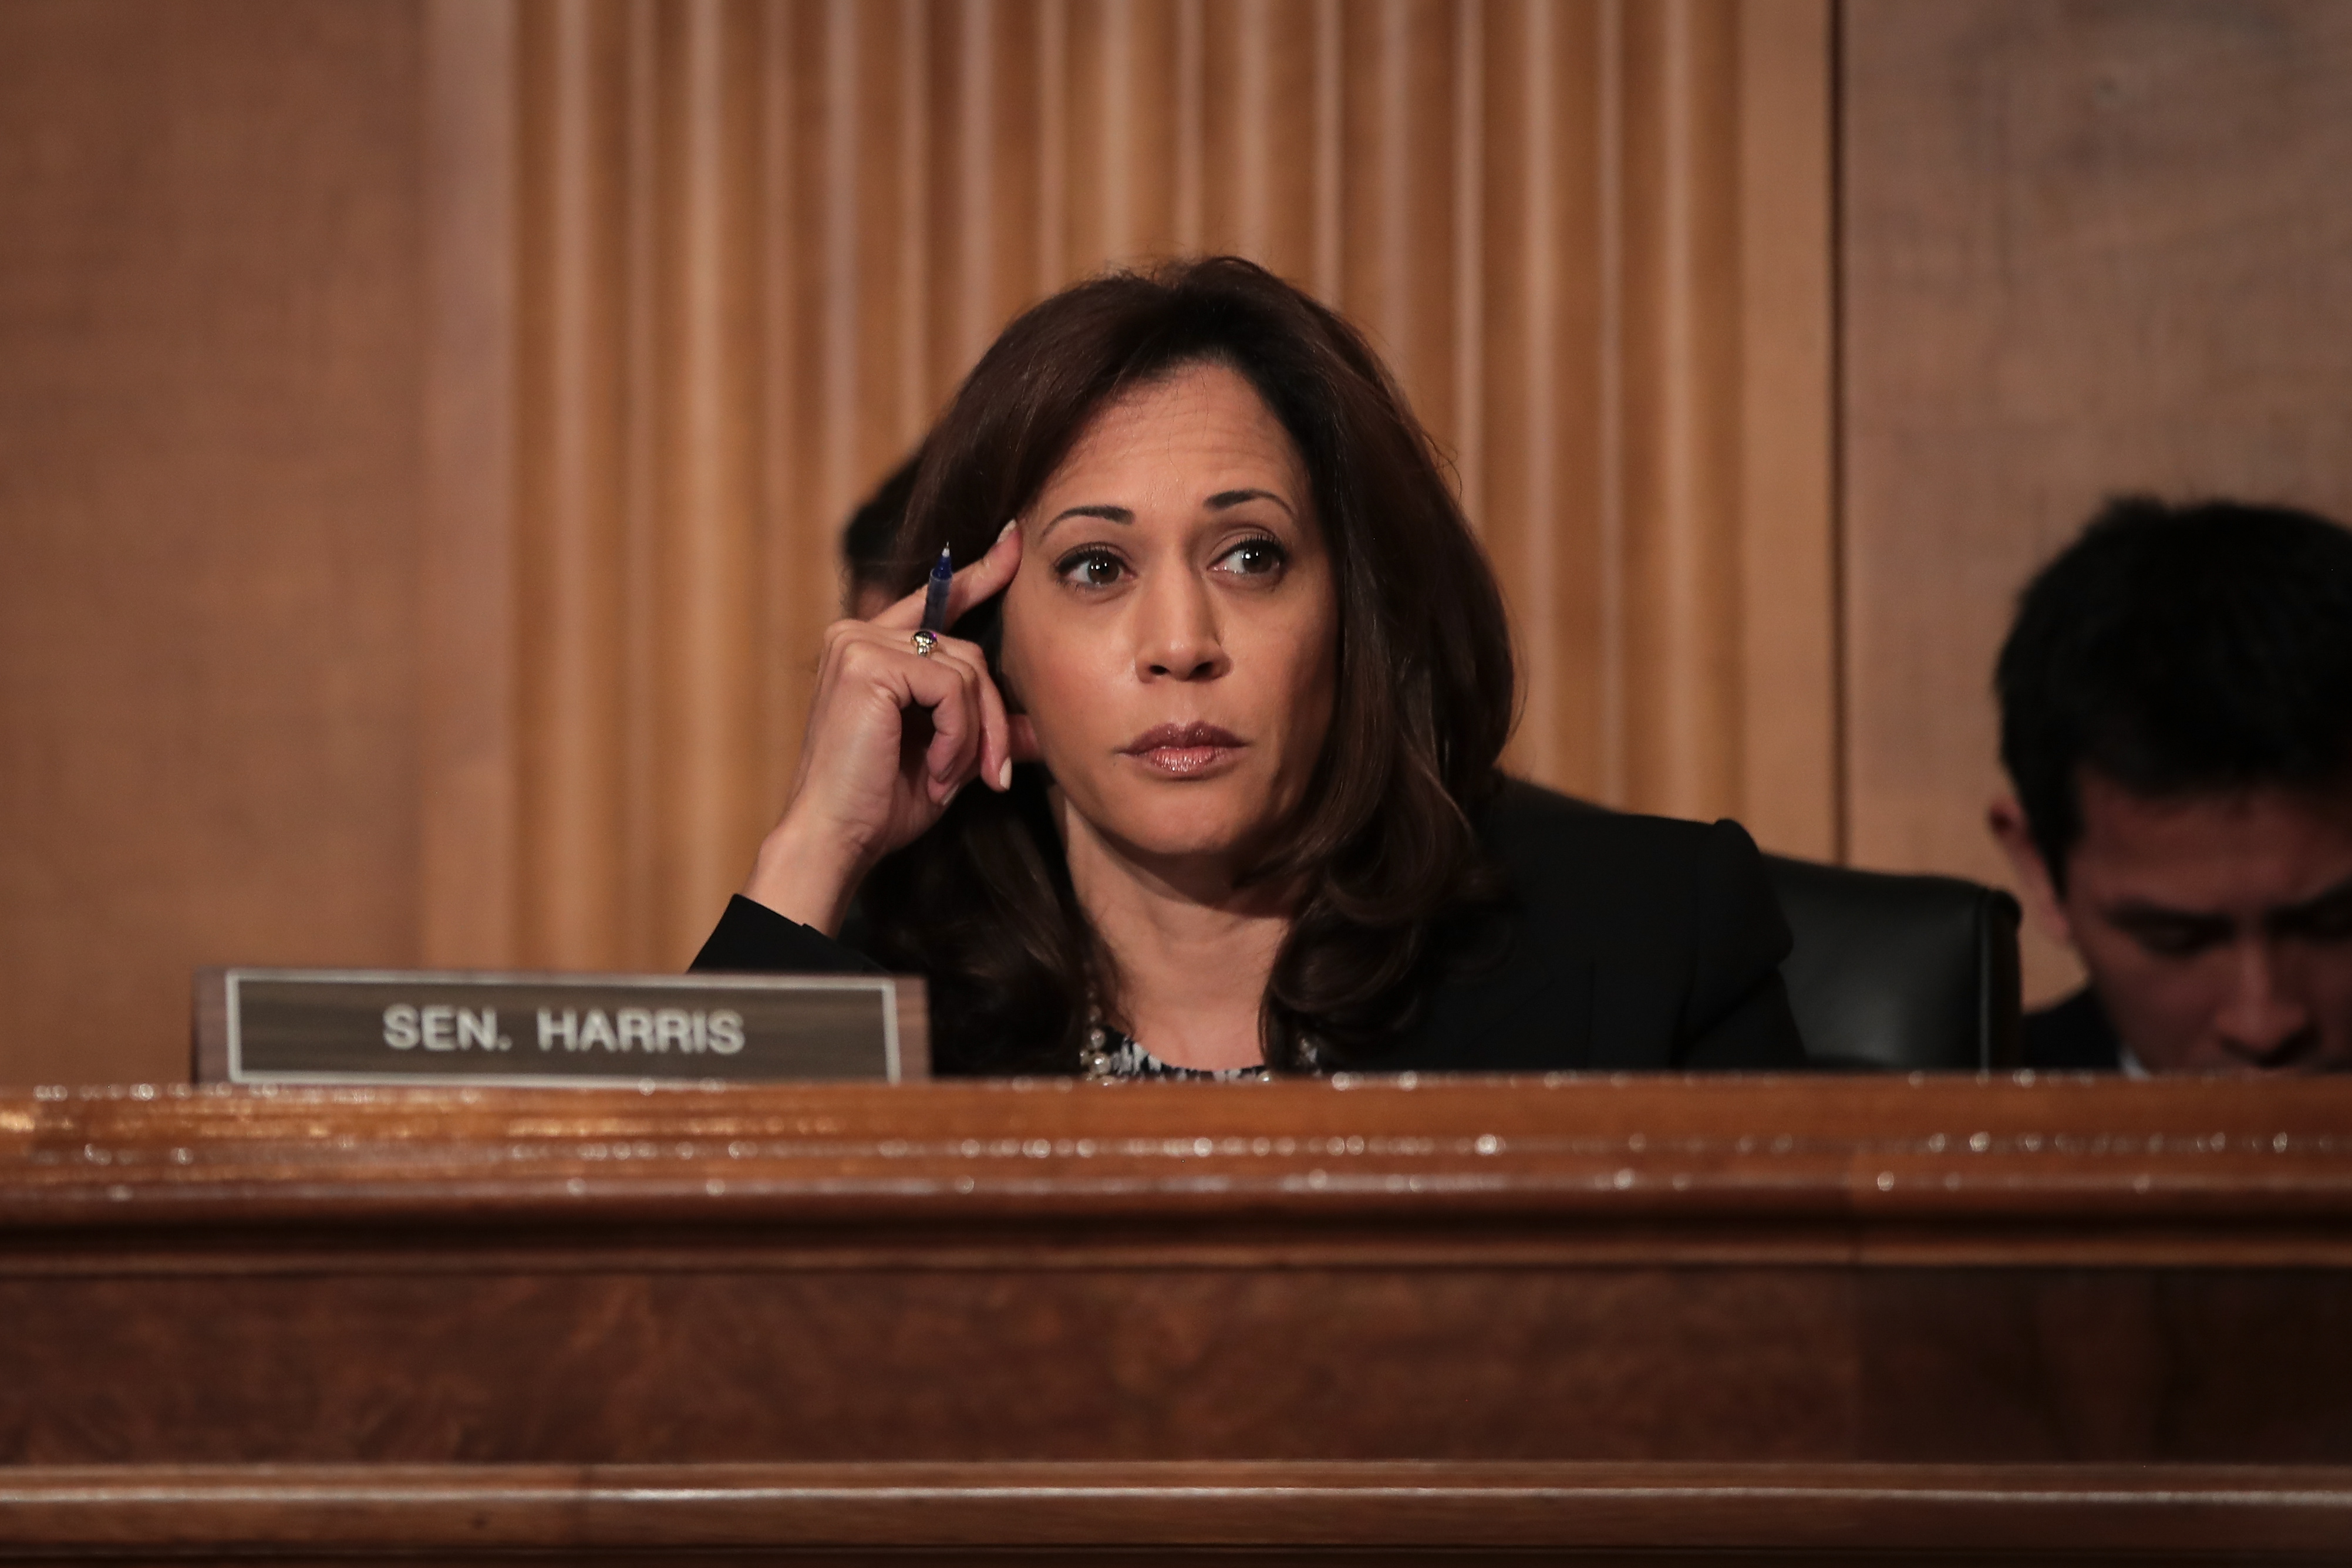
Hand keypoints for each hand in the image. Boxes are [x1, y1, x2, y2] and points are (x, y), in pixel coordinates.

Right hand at [743, 523, 1024, 934]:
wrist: (836, 839)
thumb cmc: (881, 804)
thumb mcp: (949, 758)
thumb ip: (986, 729)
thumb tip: (1042, 729)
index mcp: (871, 647)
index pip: (936, 600)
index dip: (982, 573)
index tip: (1015, 542)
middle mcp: (859, 633)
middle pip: (968, 651)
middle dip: (989, 715)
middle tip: (991, 773)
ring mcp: (859, 643)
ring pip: (966, 670)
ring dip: (974, 733)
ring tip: (953, 776)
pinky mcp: (867, 663)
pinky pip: (951, 686)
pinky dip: (958, 734)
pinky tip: (937, 769)